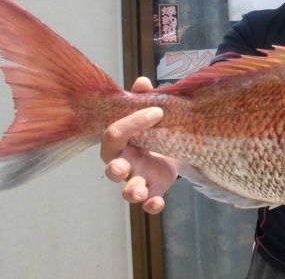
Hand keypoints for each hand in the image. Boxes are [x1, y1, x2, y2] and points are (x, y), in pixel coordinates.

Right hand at [100, 77, 177, 213]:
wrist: (169, 148)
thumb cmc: (151, 130)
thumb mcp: (146, 113)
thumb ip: (142, 98)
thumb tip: (142, 82)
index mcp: (119, 142)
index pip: (114, 133)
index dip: (132, 122)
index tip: (157, 111)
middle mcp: (124, 163)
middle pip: (112, 169)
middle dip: (115, 170)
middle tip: (121, 168)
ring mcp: (137, 179)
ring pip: (128, 191)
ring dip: (132, 192)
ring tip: (139, 192)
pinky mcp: (153, 191)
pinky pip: (149, 203)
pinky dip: (152, 205)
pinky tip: (157, 203)